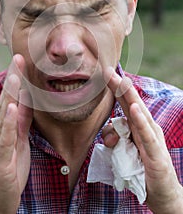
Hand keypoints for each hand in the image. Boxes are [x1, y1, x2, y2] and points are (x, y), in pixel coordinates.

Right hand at [0, 54, 32, 213]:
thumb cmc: (11, 168)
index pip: (12, 98)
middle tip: (18, 58)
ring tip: (15, 76)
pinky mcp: (2, 161)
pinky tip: (13, 109)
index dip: (17, 79)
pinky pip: (6, 139)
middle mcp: (0, 132)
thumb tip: (28, 100)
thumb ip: (23, 120)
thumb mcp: (20, 140)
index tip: (22, 60)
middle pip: (7, 101)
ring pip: (5, 116)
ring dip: (10, 94)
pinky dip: (10, 123)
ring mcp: (0, 145)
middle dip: (13, 79)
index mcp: (6, 127)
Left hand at [103, 67, 182, 213]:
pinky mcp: (156, 153)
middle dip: (119, 86)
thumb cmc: (141, 170)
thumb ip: (114, 140)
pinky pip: (147, 135)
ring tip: (121, 82)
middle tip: (108, 71)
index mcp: (137, 127)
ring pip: (140, 114)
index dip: (114, 89)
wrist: (162, 195)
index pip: (124, 104)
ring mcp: (152, 139)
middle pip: (131, 103)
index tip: (103, 74)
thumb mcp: (122, 153)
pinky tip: (135, 109)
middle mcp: (146, 128)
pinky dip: (141, 121)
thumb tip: (105, 135)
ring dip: (129, 97)